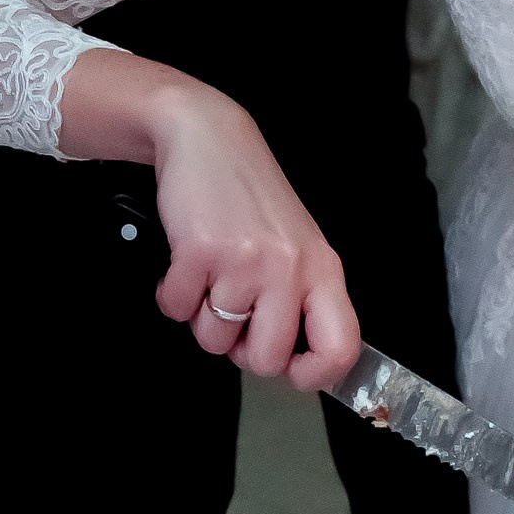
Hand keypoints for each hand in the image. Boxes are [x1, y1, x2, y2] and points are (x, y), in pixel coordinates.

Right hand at [128, 72, 359, 388]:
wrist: (209, 139)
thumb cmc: (251, 199)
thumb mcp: (298, 246)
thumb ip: (303, 300)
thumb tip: (290, 363)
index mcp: (323, 271)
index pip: (340, 348)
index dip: (314, 375)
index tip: (292, 371)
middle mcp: (289, 269)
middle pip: (266, 359)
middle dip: (240, 349)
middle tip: (234, 316)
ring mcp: (244, 262)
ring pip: (214, 340)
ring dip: (202, 317)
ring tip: (210, 277)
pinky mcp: (199, 253)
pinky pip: (176, 310)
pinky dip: (172, 296)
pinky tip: (186, 265)